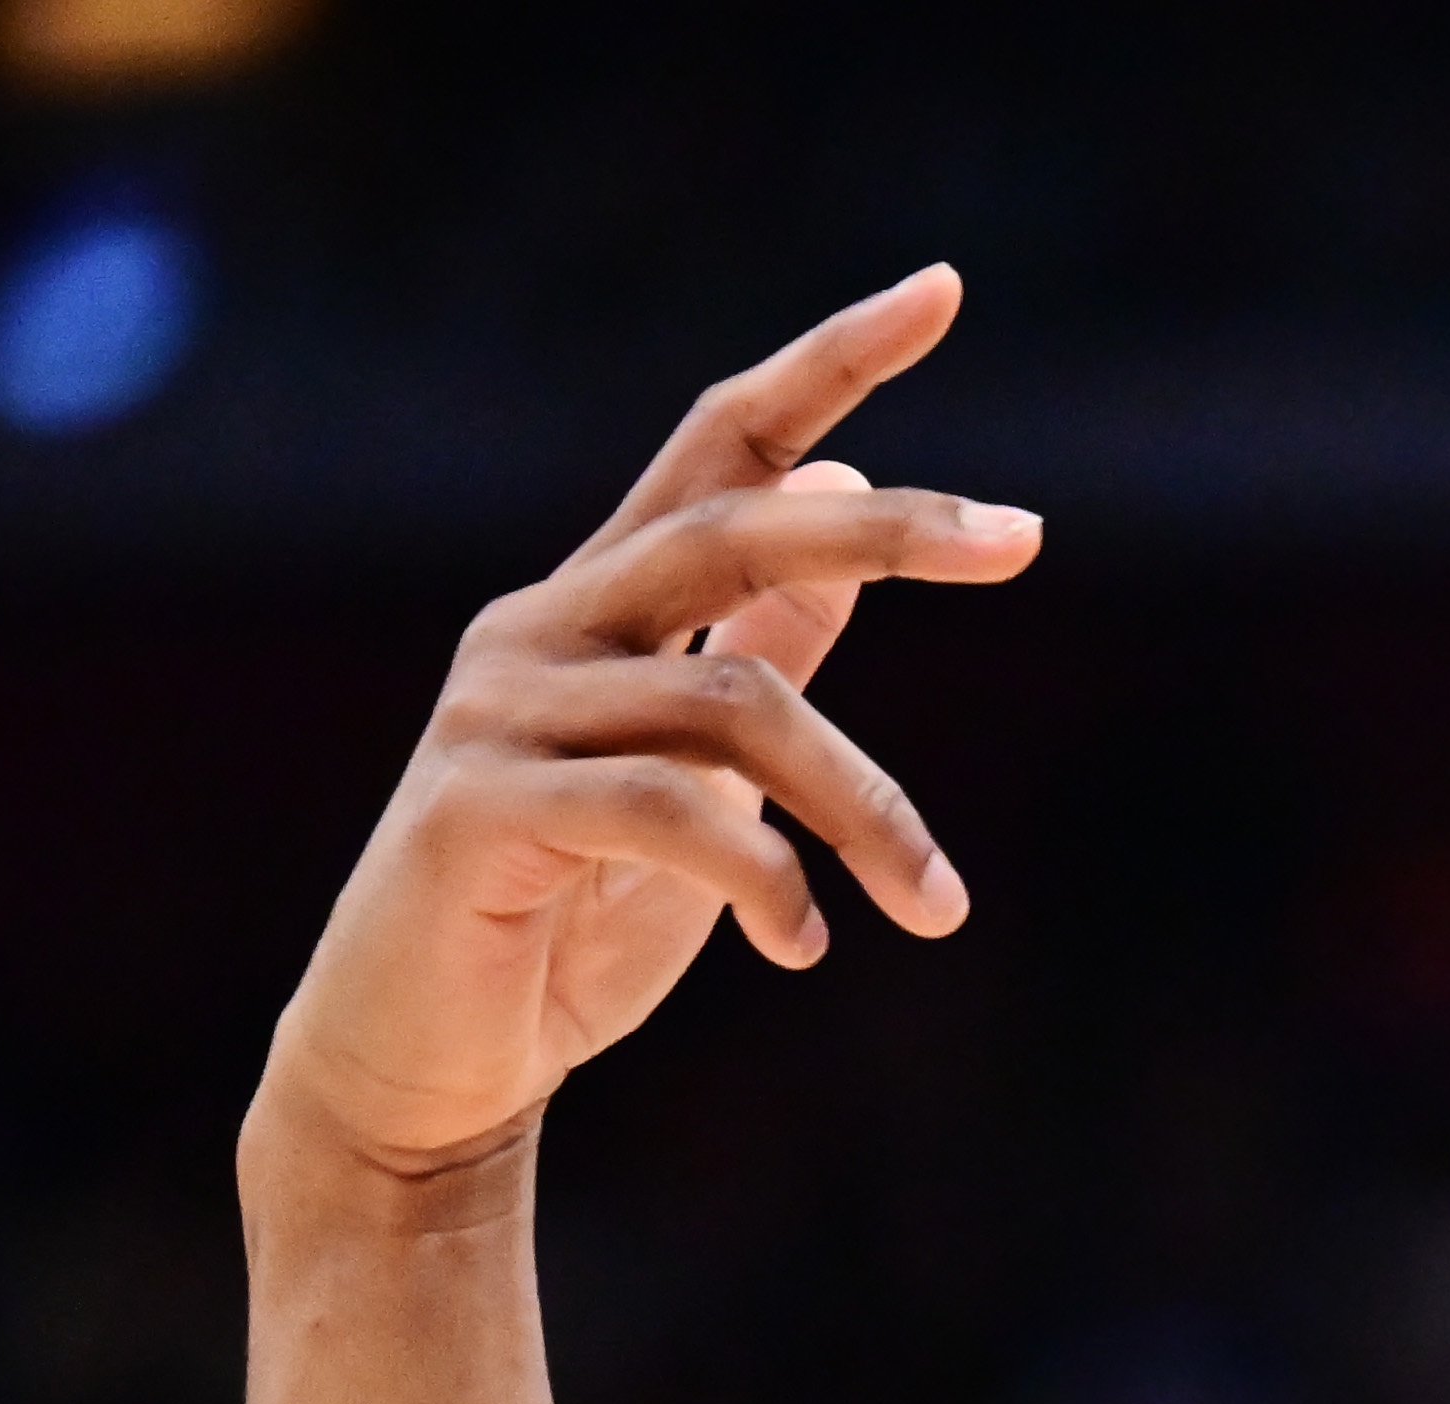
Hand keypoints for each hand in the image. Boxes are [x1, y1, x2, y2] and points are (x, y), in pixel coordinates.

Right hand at [255, 267, 1043, 1185]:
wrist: (427, 1067)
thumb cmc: (568, 926)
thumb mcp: (703, 784)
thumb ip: (763, 645)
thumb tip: (847, 491)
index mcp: (599, 605)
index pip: (722, 443)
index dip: (829, 363)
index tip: (943, 290)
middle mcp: (542, 628)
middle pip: (736, 524)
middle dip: (889, 524)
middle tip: (1022, 536)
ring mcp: (501, 712)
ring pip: (737, 702)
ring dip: (866, 808)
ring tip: (933, 908)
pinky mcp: (477, 810)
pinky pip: (672, 813)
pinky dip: (768, 881)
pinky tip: (806, 950)